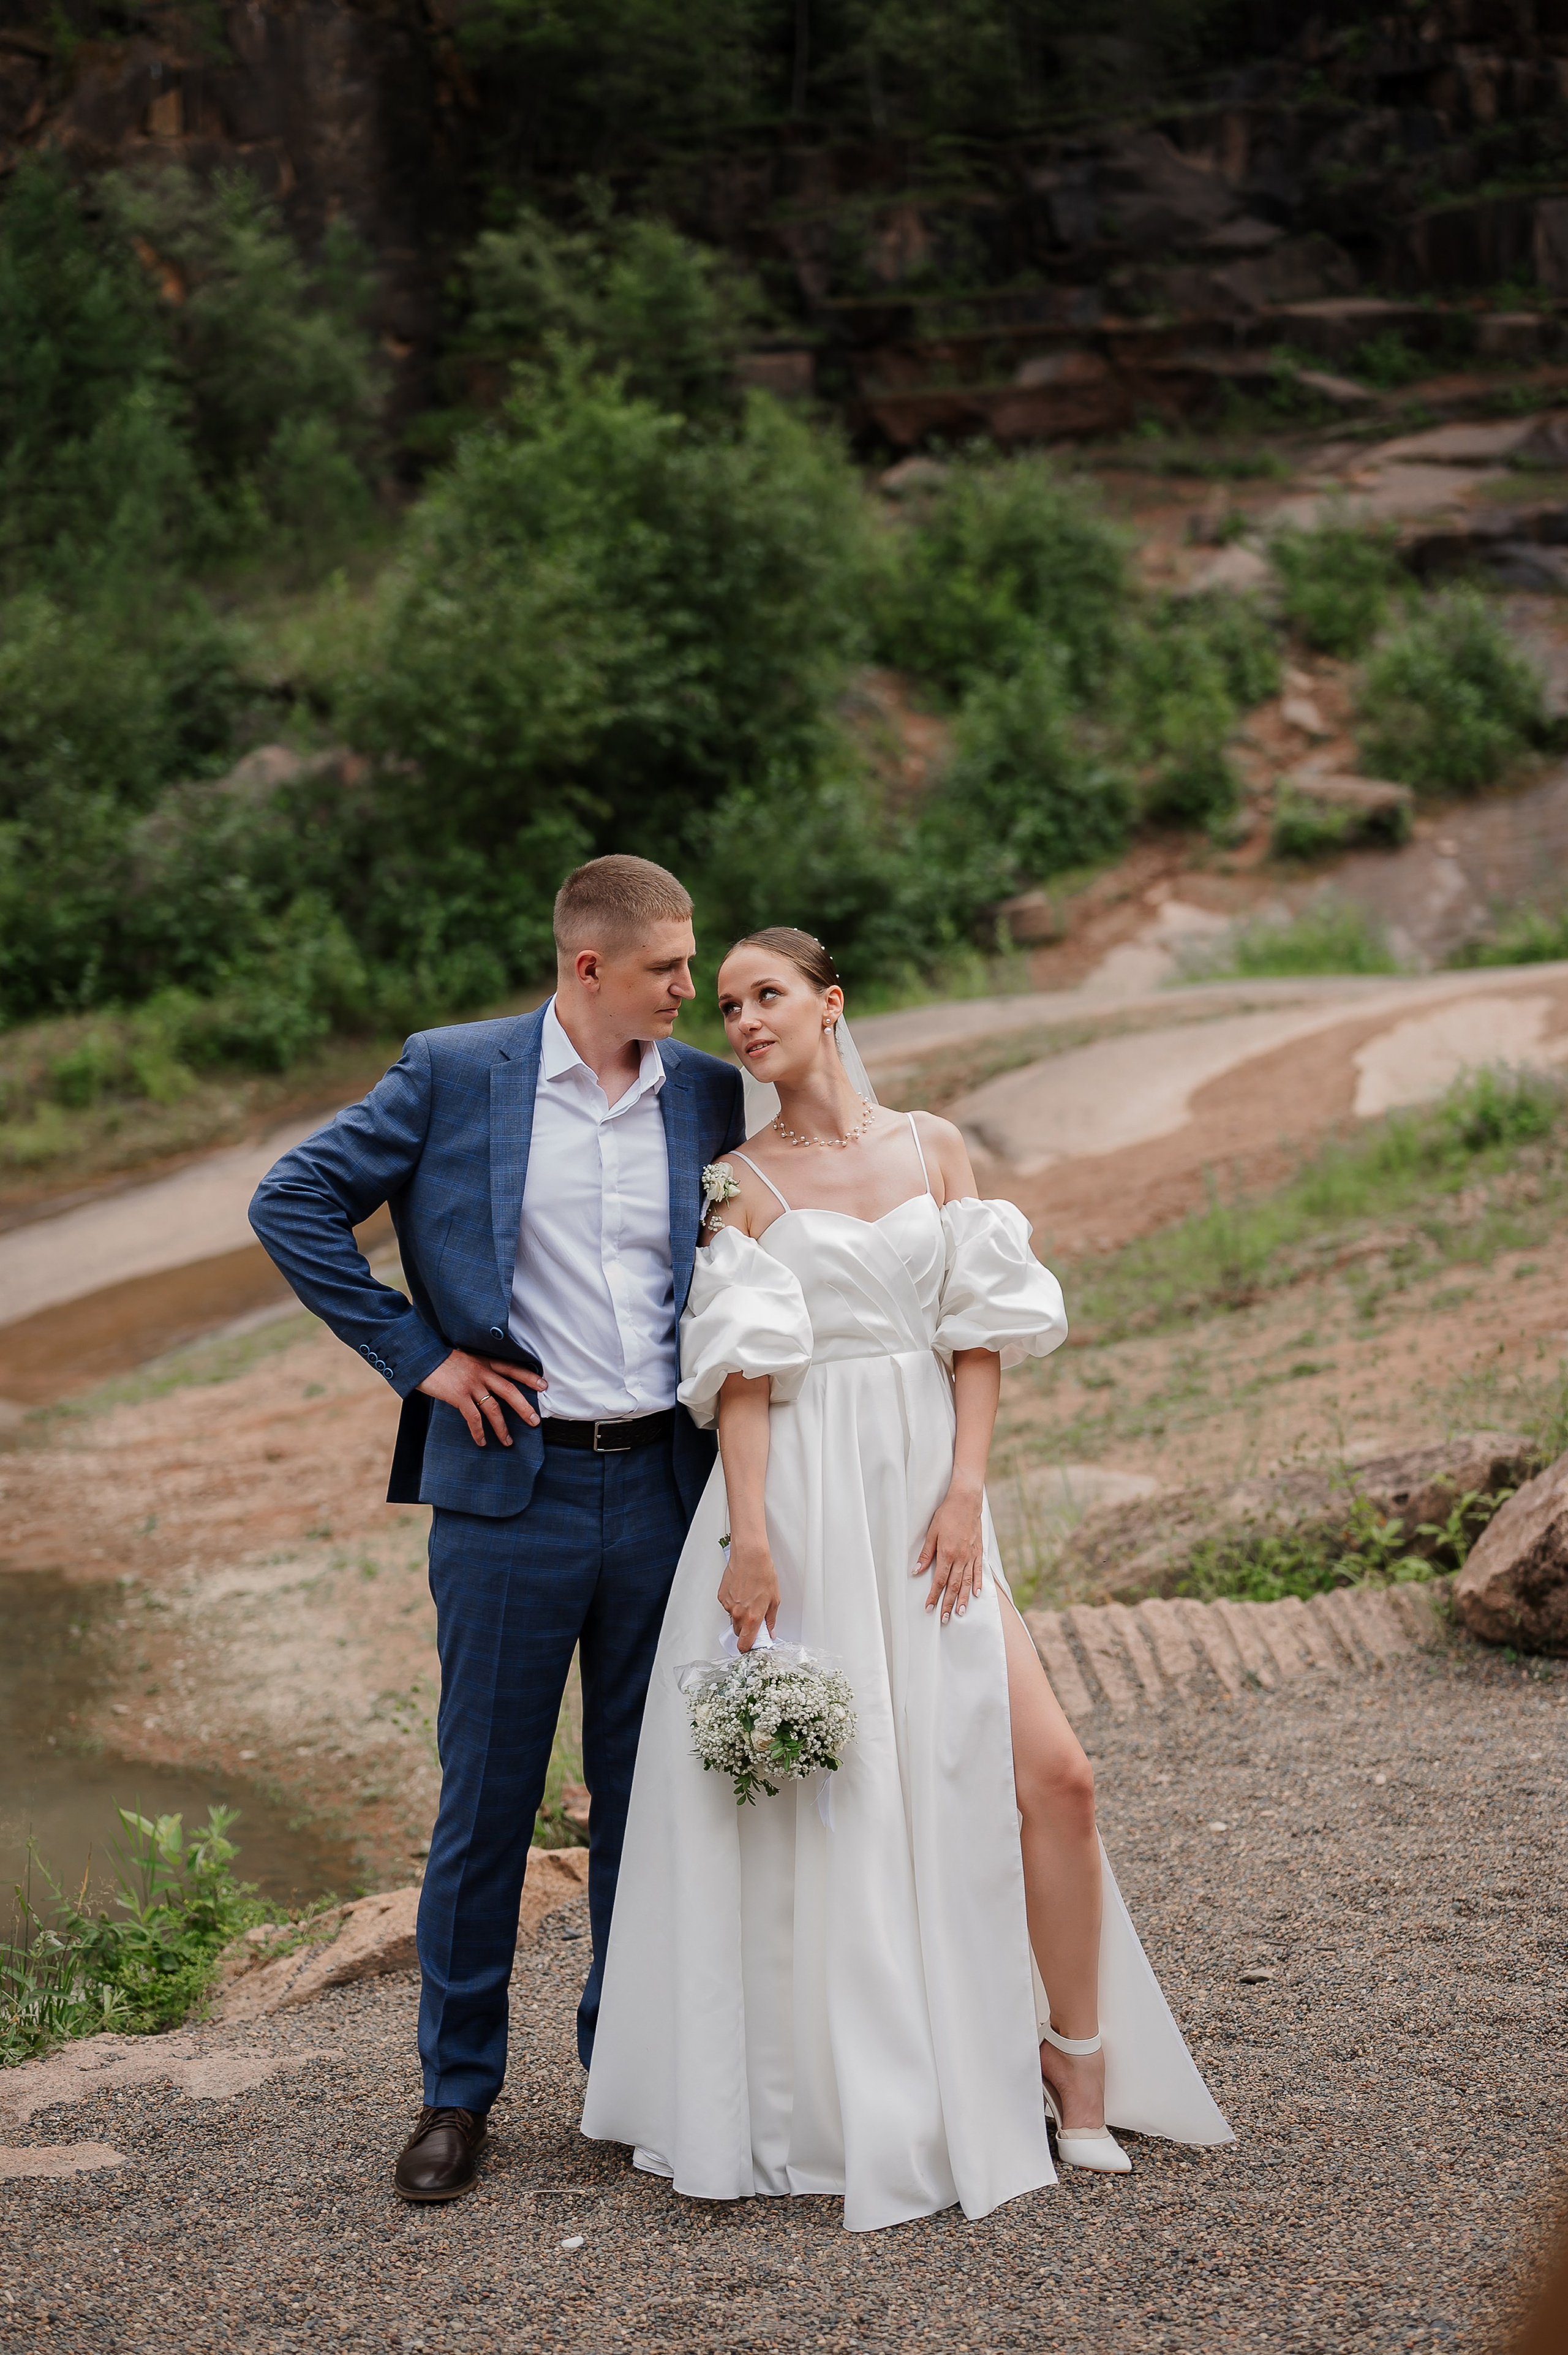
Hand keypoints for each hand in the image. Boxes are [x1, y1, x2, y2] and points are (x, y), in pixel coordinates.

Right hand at [417, 1350, 545, 1446]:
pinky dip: (479, 1432)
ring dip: (503, 1428)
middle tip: (535, 1421)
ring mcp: (471, 1384)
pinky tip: (482, 1442)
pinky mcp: (458, 1396)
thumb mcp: (465, 1359)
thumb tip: (489, 1383)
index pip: (512, 1369)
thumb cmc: (442, 1361)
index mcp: (485, 1362)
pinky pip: (473, 1418)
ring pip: (494, 1409)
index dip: (529, 1377)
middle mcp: (482, 1372)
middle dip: (524, 1407)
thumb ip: (479, 1368)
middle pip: (510, 1391)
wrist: (421, 1358)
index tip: (544, 1385)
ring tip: (508, 1442)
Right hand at [718, 1538, 778, 1652]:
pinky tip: (741, 1592)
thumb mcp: (774, 1600)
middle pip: (738, 1632)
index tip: (750, 1646)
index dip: (747, 1647)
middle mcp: (738, 1614)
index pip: (745, 1643)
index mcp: (752, 1618)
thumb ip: (770, 1620)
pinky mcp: (722, 1596)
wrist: (750, 1556)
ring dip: (739, 1614)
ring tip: (749, 1599)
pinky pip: (727, 1606)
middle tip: (754, 1618)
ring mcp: (728, 1605)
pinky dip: (734, 1603)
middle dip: (745, 1629)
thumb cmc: (763, 1574)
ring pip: (732, 1618)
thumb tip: (770, 1631)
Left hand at [917, 1481, 984, 1625]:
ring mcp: (972, 1555)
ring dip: (964, 1599)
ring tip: (960, 1613)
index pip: (940, 1580)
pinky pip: (979, 1571)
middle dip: (949, 1603)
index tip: (929, 1608)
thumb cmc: (947, 1514)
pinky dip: (977, 1583)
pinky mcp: (979, 1551)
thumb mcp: (932, 1532)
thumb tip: (916, 1571)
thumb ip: (925, 1554)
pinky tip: (976, 1594)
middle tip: (945, 1619)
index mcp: (947, 1553)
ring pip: (967, 1582)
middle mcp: (961, 1557)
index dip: (934, 1596)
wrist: (966, 1501)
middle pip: (955, 1586)